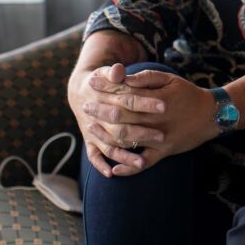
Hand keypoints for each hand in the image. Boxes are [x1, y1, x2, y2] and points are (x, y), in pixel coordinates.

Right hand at [68, 62, 164, 176]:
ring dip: (125, 155)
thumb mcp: (106, 72)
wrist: (80, 91)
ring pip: (109, 145)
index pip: (128, 100)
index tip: (165, 106)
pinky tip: (112, 174)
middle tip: (162, 137)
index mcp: (105, 97)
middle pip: (120, 127)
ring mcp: (93, 130)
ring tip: (142, 163)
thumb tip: (118, 70)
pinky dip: (100, 165)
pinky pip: (94, 155)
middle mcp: (97, 116)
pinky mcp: (90, 140)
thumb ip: (114, 72)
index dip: (146, 102)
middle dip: (141, 133)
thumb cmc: (101, 80)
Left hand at [81, 68, 219, 175]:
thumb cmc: (187, 94)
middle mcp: (155, 119)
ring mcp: (159, 137)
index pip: (125, 92)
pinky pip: (144, 163)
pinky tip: (113, 170)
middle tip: (85, 106)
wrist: (212, 115)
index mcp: (156, 99)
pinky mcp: (165, 152)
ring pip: (128, 139)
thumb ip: (145, 78)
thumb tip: (123, 77)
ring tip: (90, 130)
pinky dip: (129, 168)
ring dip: (106, 136)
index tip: (91, 83)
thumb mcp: (169, 79)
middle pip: (122, 115)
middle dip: (100, 110)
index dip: (107, 87)